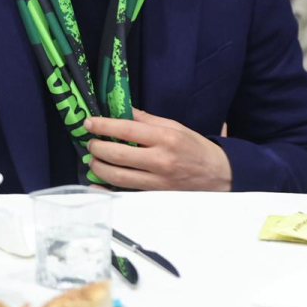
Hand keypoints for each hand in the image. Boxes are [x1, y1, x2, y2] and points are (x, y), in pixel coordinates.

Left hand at [83, 111, 233, 191]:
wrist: (217, 175)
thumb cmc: (195, 148)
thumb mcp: (176, 127)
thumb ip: (147, 120)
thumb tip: (123, 111)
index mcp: (166, 138)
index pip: (127, 130)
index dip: (104, 126)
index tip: (89, 122)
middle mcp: (160, 160)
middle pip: (118, 155)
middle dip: (97, 147)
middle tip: (91, 142)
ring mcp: (156, 181)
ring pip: (117, 176)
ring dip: (98, 167)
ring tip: (93, 159)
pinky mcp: (154, 195)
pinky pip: (123, 193)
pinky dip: (105, 188)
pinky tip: (95, 181)